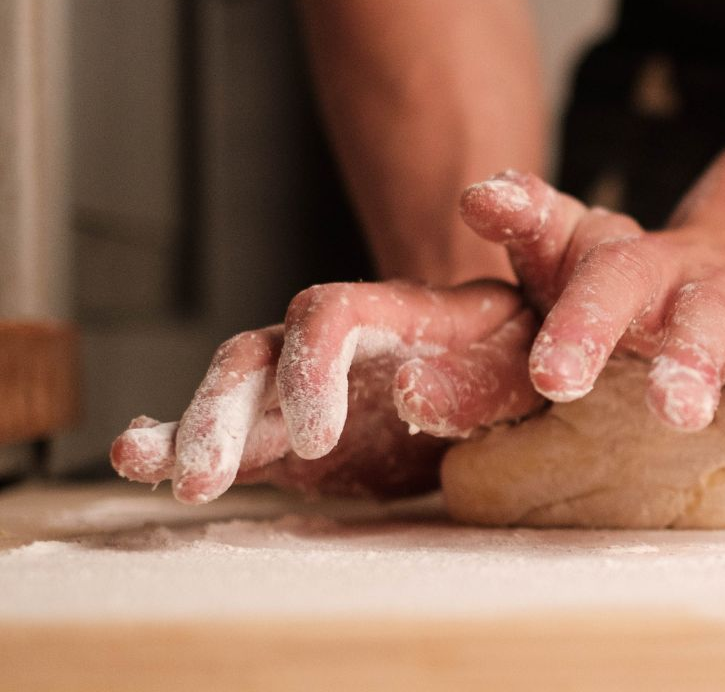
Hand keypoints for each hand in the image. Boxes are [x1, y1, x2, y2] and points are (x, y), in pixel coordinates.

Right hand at [110, 279, 541, 503]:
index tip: (318, 434)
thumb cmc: (516, 354)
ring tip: (143, 463)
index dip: (312, 366)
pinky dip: (185, 444)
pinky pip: (235, 436)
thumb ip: (477, 381)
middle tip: (205, 473)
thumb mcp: (518, 359)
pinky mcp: (293, 435)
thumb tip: (411, 393)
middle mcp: (334, 344)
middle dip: (223, 408)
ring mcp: (305, 387)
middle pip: (260, 354)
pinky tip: (142, 460)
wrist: (504, 372)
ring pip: (232, 391)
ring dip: (190, 427)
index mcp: (392, 315)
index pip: (332, 314)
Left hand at [459, 171, 724, 432]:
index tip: (552, 378)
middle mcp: (703, 288)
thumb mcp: (579, 250)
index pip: (608, 288)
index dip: (581, 328)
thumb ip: (529, 224)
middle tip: (671, 409)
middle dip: (688, 359)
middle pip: (698, 317)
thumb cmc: (638, 279)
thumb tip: (474, 192)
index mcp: (639, 272)